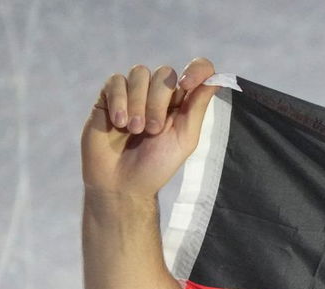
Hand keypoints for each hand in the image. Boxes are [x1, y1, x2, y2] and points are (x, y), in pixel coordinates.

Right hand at [82, 58, 219, 197]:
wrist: (122, 182)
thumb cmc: (157, 165)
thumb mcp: (185, 139)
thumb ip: (196, 108)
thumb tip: (215, 80)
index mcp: (182, 104)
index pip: (197, 71)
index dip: (196, 70)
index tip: (187, 84)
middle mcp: (159, 94)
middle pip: (165, 74)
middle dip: (158, 102)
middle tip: (152, 130)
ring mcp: (133, 93)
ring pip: (140, 74)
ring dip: (138, 103)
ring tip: (134, 130)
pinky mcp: (109, 96)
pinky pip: (116, 81)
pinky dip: (119, 101)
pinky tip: (118, 123)